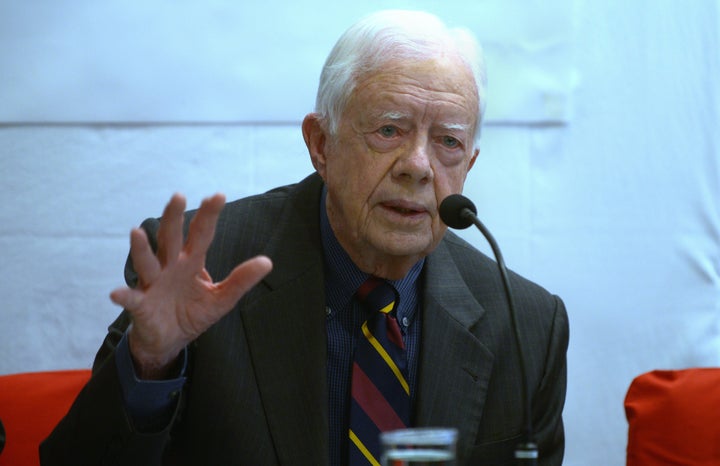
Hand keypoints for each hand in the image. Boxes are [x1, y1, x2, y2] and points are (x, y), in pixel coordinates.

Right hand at [110, 193, 272, 378]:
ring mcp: (152, 284)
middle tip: (178, 196)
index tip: (218, 196)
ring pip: (146, 263)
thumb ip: (241, 280)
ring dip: (142, 249)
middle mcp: (169, 267)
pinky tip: (117, 293)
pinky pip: (132, 299)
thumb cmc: (192, 313)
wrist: (169, 340)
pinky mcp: (141, 306)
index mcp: (190, 262)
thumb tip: (267, 261)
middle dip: (173, 218)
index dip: (208, 216)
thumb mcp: (221, 298)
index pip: (200, 235)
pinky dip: (124, 295)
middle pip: (170, 238)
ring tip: (137, 232)